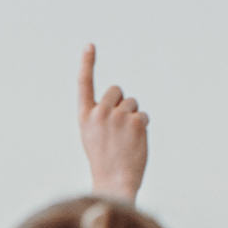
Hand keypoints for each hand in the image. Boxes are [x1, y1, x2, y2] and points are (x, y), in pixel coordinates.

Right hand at [77, 45, 148, 201]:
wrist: (115, 181)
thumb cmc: (104, 160)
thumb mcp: (93, 135)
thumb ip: (100, 115)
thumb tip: (121, 99)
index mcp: (85, 116)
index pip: (84, 84)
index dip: (87, 63)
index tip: (90, 46)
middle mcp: (99, 112)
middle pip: (116, 90)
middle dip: (121, 103)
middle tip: (118, 128)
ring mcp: (118, 116)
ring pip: (132, 103)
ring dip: (133, 117)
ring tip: (126, 139)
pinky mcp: (136, 121)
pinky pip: (143, 115)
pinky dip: (142, 127)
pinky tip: (135, 142)